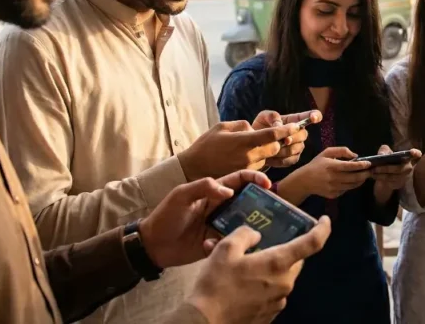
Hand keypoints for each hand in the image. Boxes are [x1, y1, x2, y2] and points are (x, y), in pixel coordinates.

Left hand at [139, 171, 270, 268]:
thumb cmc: (165, 217)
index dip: (255, 178)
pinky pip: (232, 241)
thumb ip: (203, 187)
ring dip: (251, 226)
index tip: (268, 185)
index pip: (239, 180)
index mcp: (213, 191)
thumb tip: (229, 191)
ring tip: (256, 232)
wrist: (152, 246)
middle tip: (272, 211)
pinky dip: (231, 243)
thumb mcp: (181, 196)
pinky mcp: (218, 242)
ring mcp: (221, 225)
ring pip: (244, 222)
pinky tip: (221, 245)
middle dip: (261, 204)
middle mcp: (221, 207)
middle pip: (247, 201)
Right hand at [178, 120, 302, 178]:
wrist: (192, 169)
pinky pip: (260, 166)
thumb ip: (242, 125)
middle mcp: (249, 157)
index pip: (272, 135)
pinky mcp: (245, 176)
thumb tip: (254, 129)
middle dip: (278, 141)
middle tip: (273, 136)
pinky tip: (247, 156)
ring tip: (253, 147)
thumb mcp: (222, 127)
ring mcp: (248, 168)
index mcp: (244, 141)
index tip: (296, 125)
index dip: (286, 129)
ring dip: (267, 151)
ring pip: (269, 158)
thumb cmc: (206, 145)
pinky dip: (259, 160)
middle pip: (276, 148)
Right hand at [188, 216, 331, 323]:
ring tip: (244, 265)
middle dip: (284, 250)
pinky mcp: (269, 314)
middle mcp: (284, 283)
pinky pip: (272, 293)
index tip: (325, 220)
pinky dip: (263, 285)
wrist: (204, 322)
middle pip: (295, 260)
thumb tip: (255, 234)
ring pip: (282, 277)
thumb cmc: (216, 284)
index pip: (312, 243)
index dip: (323, 229)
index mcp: (278, 263)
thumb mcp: (225, 249)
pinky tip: (241, 284)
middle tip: (266, 244)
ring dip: (270, 268)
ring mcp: (279, 301)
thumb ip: (245, 235)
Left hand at [252, 110, 321, 167]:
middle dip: (293, 137)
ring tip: (270, 149)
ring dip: (284, 149)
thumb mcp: (263, 117)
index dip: (315, 116)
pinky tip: (270, 158)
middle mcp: (299, 133)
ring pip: (297, 148)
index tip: (314, 119)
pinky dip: (280, 159)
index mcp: (293, 120)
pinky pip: (291, 160)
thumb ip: (272, 117)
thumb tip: (280, 126)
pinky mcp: (293, 159)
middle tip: (283, 140)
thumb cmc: (260, 128)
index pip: (310, 116)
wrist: (254, 146)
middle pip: (304, 134)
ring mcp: (298, 146)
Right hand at [291, 147, 372, 199]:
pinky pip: (346, 190)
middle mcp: (333, 178)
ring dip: (360, 181)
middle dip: (365, 174)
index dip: (361, 165)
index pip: (350, 166)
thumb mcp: (326, 153)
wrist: (304, 181)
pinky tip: (353, 181)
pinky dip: (351, 186)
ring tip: (365, 176)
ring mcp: (333, 188)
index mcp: (332, 166)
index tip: (369, 164)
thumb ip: (341, 151)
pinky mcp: (333, 195)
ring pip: (352, 185)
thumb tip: (355, 155)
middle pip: (354, 177)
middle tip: (371, 171)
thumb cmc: (316, 164)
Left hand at [371, 144, 420, 192]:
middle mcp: (408, 167)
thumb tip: (381, 154)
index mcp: (408, 157)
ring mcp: (404, 176)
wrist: (388, 174)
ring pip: (392, 176)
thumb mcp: (386, 152)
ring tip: (372, 171)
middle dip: (386, 168)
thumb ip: (384, 150)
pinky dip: (380, 178)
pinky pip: (389, 182)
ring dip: (381, 174)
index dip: (416, 153)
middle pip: (399, 168)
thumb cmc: (389, 160)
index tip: (412, 152)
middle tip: (375, 167)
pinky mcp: (398, 184)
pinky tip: (373, 175)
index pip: (417, 154)